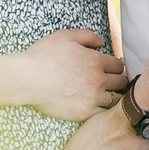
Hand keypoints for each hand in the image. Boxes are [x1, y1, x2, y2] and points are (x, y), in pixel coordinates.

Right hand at [7, 27, 127, 121]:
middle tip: (113, 81)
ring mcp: (92, 98)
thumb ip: (87, 36)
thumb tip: (102, 42)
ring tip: (106, 94)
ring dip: (112, 95)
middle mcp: (98, 80)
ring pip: (114, 99)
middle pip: (121, 82)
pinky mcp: (84, 112)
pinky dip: (102, 109)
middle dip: (118, 80)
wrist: (27, 78)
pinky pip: (102, 113)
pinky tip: (96, 106)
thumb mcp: (65, 36)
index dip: (116, 66)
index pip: (119, 65)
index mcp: (96, 61)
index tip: (112, 69)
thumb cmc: (43, 55)